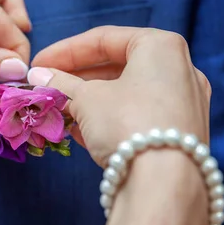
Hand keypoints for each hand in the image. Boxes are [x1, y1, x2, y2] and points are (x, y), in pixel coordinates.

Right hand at [29, 26, 210, 166]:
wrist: (164, 185)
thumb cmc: (127, 124)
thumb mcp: (86, 99)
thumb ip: (61, 83)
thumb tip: (38, 77)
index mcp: (161, 46)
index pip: (104, 39)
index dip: (64, 51)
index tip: (38, 63)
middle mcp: (180, 69)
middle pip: (117, 66)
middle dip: (77, 78)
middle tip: (46, 86)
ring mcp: (185, 103)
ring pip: (127, 93)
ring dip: (90, 100)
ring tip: (58, 109)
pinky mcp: (182, 133)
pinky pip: (139, 115)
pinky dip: (109, 118)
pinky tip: (79, 130)